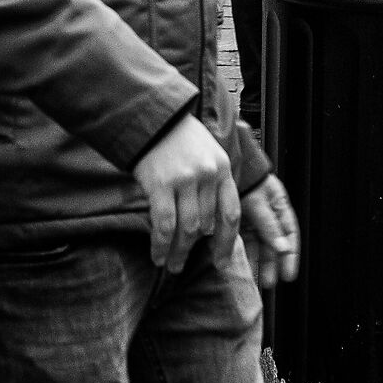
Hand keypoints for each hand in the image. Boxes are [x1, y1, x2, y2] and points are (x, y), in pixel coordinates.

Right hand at [133, 114, 239, 272]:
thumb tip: (210, 228)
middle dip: (194, 248)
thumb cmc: (180, 139)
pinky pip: (164, 225)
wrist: (151, 118)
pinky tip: (157, 255)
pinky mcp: (161, 184)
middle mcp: (208, 175)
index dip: (226, 243)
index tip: (221, 262)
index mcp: (223, 169)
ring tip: (171, 264)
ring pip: (187, 229)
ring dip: (178, 252)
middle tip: (183, 263)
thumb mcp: (207, 156)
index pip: (231, 214)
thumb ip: (212, 186)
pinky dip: (161, 245)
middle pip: (206, 225)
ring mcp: (185, 180)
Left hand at [240, 175, 300, 289]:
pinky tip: (236, 261)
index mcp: (279, 204)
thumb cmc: (244, 176)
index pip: (289, 233)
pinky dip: (240, 251)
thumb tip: (282, 248)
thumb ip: (269, 225)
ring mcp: (252, 215)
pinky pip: (241, 238)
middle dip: (272, 263)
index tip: (289, 274)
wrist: (223, 161)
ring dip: (257, 261)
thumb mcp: (258, 202)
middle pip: (273, 242)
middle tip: (269, 282)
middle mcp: (268, 211)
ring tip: (255, 278)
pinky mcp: (237, 218)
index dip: (291, 255)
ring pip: (257, 243)